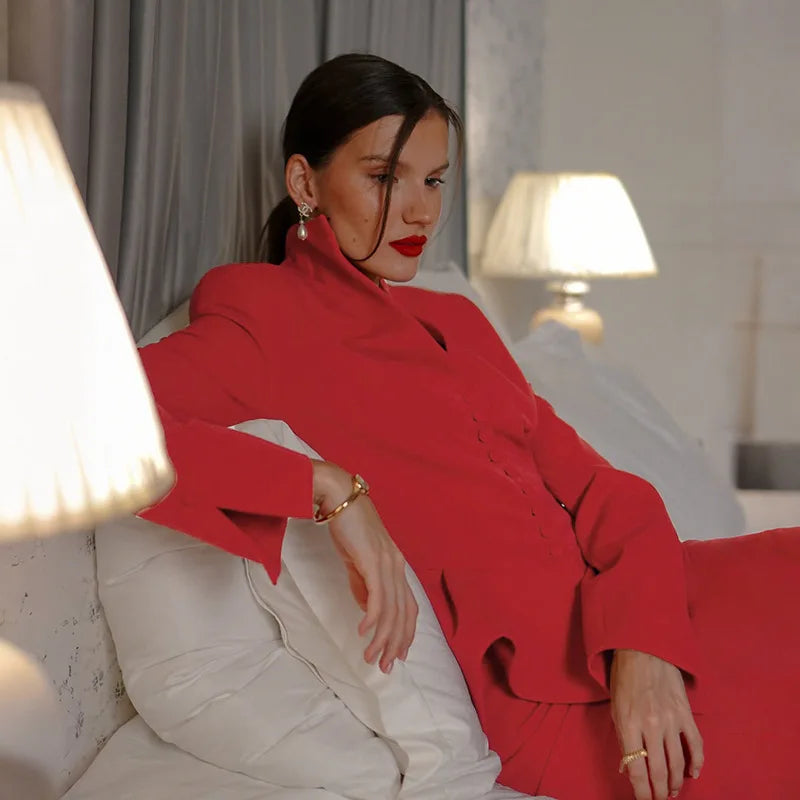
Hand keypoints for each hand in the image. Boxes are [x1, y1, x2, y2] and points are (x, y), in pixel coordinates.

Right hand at [312, 461, 417, 673]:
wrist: (339, 498)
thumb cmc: (347, 526)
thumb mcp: (358, 561)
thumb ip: (364, 584)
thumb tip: (367, 610)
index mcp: (396, 566)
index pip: (409, 607)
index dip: (405, 634)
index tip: (397, 656)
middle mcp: (397, 566)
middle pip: (404, 614)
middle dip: (395, 644)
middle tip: (385, 667)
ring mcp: (387, 563)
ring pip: (392, 609)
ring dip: (382, 637)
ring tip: (371, 657)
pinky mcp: (373, 560)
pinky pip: (378, 595)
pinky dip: (373, 617)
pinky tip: (365, 632)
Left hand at [610, 649, 703, 799]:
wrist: (644, 649)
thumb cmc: (625, 677)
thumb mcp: (615, 707)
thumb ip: (623, 736)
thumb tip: (629, 766)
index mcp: (628, 723)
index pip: (635, 768)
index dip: (640, 791)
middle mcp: (650, 725)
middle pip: (658, 771)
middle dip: (659, 792)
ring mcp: (671, 720)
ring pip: (677, 763)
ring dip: (676, 782)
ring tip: (673, 791)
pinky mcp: (686, 713)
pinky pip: (696, 745)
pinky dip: (697, 762)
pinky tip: (693, 773)